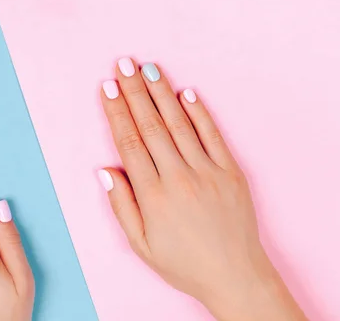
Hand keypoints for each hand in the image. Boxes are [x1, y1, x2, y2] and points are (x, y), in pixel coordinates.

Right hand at [99, 59, 305, 319]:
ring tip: (149, 69)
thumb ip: (122, 206)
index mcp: (154, 195)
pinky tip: (186, 92)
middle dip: (135, 91)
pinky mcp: (231, 171)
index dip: (117, 112)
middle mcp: (180, 177)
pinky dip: (200, 112)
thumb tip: (105, 169)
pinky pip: (213, 135)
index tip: (107, 88)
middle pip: (152, 126)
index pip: (130, 143)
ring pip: (180, 124)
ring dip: (162, 94)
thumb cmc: (184, 263)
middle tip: (123, 63)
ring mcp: (208, 171)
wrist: (235, 275)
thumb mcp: (141, 245)